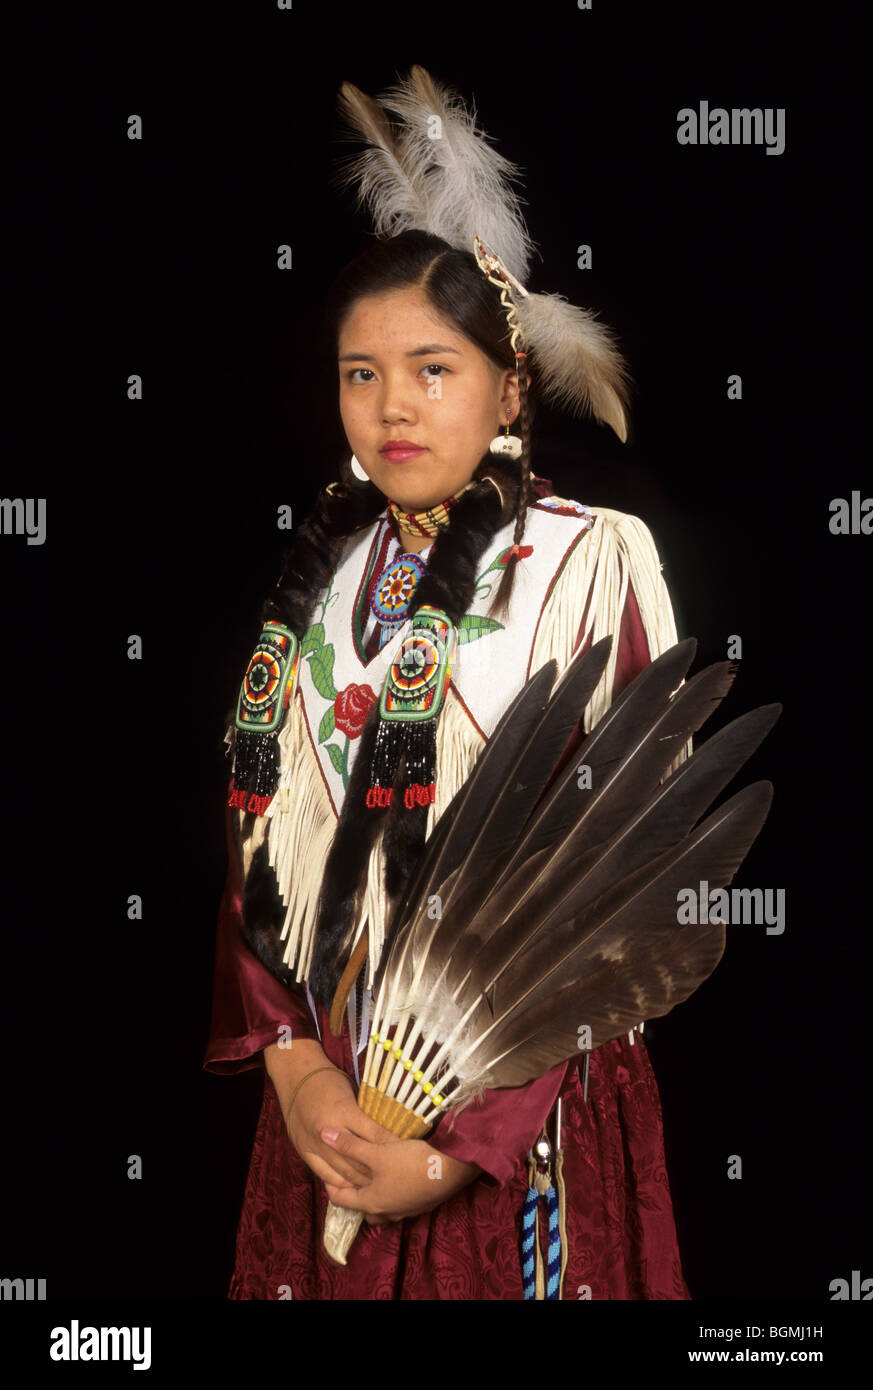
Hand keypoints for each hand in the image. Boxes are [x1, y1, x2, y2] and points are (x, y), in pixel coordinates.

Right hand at [283, 1069, 400, 1188]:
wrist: (296, 1077)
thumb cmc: (328, 1081)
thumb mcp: (351, 1093)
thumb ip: (364, 1115)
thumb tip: (386, 1133)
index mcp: (344, 1112)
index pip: (374, 1135)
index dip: (391, 1147)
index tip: (404, 1155)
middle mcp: (330, 1131)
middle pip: (359, 1159)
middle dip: (377, 1172)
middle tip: (393, 1179)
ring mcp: (315, 1143)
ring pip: (342, 1171)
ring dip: (360, 1181)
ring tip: (375, 1187)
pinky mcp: (305, 1151)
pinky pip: (324, 1174)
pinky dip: (339, 1183)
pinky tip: (351, 1187)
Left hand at [321, 1129, 480, 1224]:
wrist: (452, 1170)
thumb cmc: (411, 1162)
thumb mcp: (377, 1152)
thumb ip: (349, 1145)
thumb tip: (322, 1134)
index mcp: (371, 1202)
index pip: (342, 1199)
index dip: (330, 1185)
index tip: (325, 1171)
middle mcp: (387, 1211)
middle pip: (362, 1208)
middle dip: (353, 1194)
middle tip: (348, 1177)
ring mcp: (406, 1210)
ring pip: (383, 1207)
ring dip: (375, 1195)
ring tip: (372, 1178)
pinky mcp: (422, 1204)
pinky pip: (399, 1202)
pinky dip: (393, 1192)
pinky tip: (397, 1177)